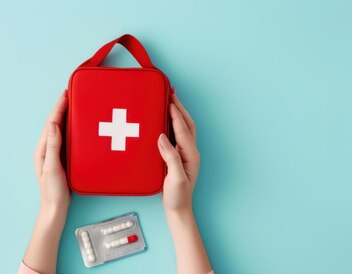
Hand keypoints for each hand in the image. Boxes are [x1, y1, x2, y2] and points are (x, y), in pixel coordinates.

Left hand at [34, 92, 69, 210]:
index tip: (66, 93)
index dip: (59, 107)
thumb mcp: (52, 167)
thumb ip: (53, 146)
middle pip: (56, 123)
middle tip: (73, 94)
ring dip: (69, 117)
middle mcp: (48, 148)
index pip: (52, 123)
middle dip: (64, 108)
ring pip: (62, 130)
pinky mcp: (63, 159)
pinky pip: (68, 139)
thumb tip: (52, 124)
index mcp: (43, 148)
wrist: (55, 209)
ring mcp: (56, 154)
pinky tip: (81, 127)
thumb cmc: (52, 191)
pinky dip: (73, 130)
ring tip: (77, 105)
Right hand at [157, 94, 199, 212]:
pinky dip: (170, 124)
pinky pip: (175, 135)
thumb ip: (170, 157)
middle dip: (179, 107)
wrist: (178, 211)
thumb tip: (162, 137)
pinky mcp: (177, 157)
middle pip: (186, 123)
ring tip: (167, 100)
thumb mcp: (174, 178)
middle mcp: (189, 151)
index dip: (176, 113)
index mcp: (190, 154)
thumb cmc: (178, 197)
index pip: (183, 129)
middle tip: (170, 92)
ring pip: (182, 128)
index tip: (169, 99)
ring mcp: (184, 154)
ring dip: (176, 113)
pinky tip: (161, 120)